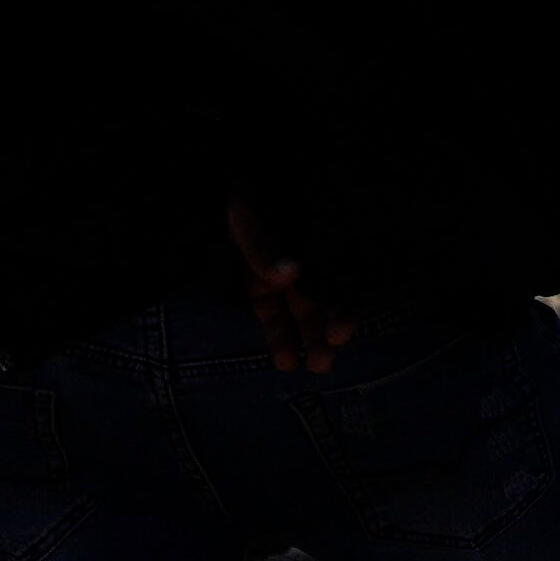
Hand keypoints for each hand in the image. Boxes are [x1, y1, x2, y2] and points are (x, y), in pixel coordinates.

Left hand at [221, 202, 354, 382]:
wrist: (213, 193)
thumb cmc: (241, 198)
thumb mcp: (249, 215)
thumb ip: (265, 245)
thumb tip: (288, 274)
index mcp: (314, 238)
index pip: (342, 276)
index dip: (345, 306)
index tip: (340, 333)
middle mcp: (304, 257)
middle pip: (324, 298)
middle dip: (327, 331)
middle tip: (324, 363)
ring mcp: (279, 271)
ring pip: (301, 310)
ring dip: (308, 338)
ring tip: (313, 368)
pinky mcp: (256, 284)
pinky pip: (271, 312)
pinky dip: (278, 336)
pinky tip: (284, 361)